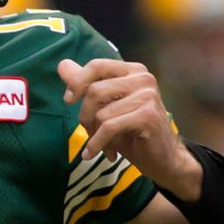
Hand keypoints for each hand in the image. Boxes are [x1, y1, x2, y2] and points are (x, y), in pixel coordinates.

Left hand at [58, 58, 201, 200]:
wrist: (161, 158)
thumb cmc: (131, 131)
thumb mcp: (105, 106)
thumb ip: (86, 84)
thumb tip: (62, 65)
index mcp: (132, 70)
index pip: (96, 66)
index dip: (77, 82)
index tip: (68, 100)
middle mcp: (142, 78)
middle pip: (94, 91)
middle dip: (85, 116)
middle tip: (90, 132)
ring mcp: (148, 96)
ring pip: (101, 112)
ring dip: (94, 134)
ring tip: (100, 145)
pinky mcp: (148, 116)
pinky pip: (109, 127)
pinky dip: (97, 143)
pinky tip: (95, 153)